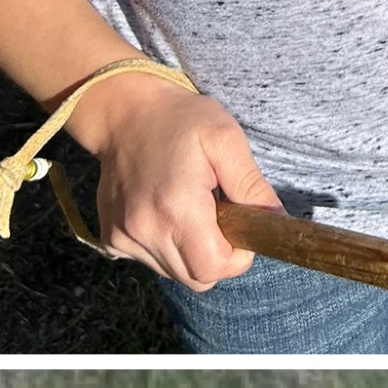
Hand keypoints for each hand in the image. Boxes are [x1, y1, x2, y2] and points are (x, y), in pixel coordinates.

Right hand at [74, 67, 282, 294]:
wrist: (122, 109)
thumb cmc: (178, 118)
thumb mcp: (224, 137)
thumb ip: (252, 185)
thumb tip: (276, 223)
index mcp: (177, 207)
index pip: (216, 267)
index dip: (235, 255)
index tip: (234, 225)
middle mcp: (145, 229)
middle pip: (196, 279)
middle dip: (214, 256)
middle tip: (213, 216)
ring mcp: (123, 236)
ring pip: (174, 273)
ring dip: (188, 252)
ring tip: (185, 209)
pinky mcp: (111, 238)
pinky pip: (150, 263)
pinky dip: (163, 248)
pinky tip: (162, 213)